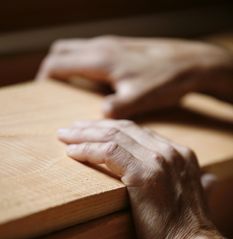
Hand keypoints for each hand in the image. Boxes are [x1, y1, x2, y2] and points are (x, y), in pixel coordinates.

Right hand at [37, 36, 232, 117]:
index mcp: (101, 60)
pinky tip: (94, 81)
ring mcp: (112, 44)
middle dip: (52, 68)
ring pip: (76, 48)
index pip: (58, 63)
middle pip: (62, 50)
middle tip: (52, 90)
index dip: (46, 77)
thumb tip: (98, 116)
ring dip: (68, 64)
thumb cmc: (165, 80)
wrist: (191, 62)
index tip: (43, 94)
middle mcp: (102, 47)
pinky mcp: (121, 47)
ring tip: (70, 87)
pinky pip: (91, 50)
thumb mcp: (140, 98)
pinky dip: (83, 62)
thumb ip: (116, 107)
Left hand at [57, 119, 213, 238]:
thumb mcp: (195, 196)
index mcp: (180, 154)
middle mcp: (170, 151)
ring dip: (84, 135)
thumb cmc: (187, 230)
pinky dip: (87, 150)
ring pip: (113, 136)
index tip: (90, 132)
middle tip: (70, 129)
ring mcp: (158, 161)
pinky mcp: (144, 175)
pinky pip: (109, 153)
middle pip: (123, 128)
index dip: (111, 129)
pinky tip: (71, 153)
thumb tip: (208, 180)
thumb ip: (200, 182)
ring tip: (64, 137)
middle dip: (93, 127)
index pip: (138, 132)